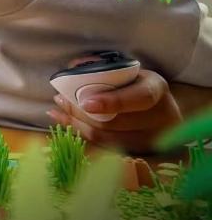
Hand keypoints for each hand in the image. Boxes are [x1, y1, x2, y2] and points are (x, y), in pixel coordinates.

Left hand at [47, 57, 182, 153]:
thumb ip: (103, 68)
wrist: (162, 110)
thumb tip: (74, 67)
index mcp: (157, 88)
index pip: (139, 98)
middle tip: (60, 99)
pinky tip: (66, 122)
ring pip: (106, 137)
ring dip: (77, 123)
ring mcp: (151, 139)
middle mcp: (160, 117)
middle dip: (82, 112)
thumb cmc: (137, 83)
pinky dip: (82, 133)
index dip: (113, 102)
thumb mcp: (128, 70)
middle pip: (116, 122)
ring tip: (57, 111)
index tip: (86, 103)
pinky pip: (104, 145)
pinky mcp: (137, 152)